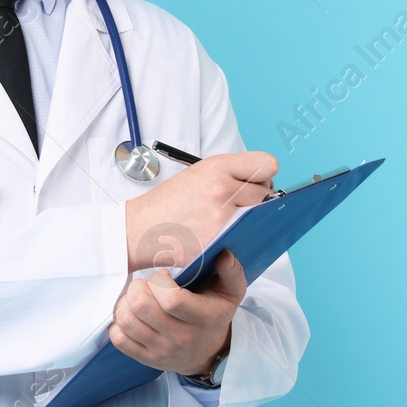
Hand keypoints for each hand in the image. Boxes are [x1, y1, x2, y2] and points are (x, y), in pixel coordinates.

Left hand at [108, 250, 247, 375]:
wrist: (209, 353)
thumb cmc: (215, 315)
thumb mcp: (231, 293)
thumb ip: (232, 272)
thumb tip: (224, 254)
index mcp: (203, 318)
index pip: (171, 300)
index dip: (159, 280)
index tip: (163, 275)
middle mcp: (181, 338)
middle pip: (142, 307)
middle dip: (137, 288)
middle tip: (144, 284)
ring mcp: (162, 351)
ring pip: (127, 321)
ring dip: (125, 303)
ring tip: (137, 298)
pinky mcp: (146, 359)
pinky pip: (119, 340)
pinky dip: (118, 324)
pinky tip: (131, 315)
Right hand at [124, 151, 276, 271]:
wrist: (140, 228)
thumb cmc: (168, 202)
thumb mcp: (196, 173)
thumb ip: (230, 172)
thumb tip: (262, 183)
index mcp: (216, 167)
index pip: (267, 165)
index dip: (263, 175)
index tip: (256, 182)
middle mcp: (222, 189)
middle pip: (266, 194)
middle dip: (256, 200)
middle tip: (237, 205)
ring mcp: (222, 217)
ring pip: (259, 217)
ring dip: (250, 219)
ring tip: (227, 219)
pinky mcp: (219, 240)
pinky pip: (246, 237)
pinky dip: (238, 237)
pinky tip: (220, 234)